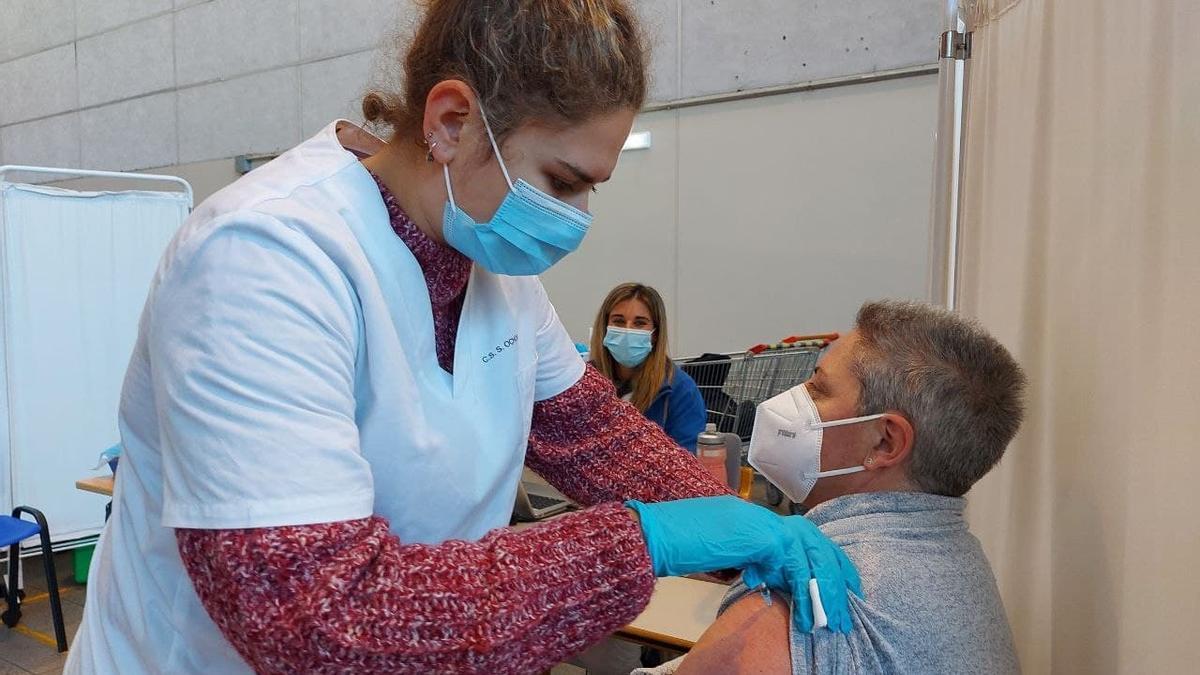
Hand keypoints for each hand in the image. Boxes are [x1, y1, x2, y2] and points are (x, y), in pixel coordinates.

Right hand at [627, 495, 860, 632]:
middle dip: (836, 579)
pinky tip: (806, 616)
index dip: (828, 564)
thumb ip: (754, 562)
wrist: (658, 532)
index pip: (807, 540)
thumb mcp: (726, 554)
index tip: (844, 589)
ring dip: (824, 591)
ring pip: (812, 556)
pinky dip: (804, 592)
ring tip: (830, 622)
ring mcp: (765, 524)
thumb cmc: (681, 542)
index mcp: (760, 521)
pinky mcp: (761, 536)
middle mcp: (767, 518)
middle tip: (846, 610)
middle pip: (818, 545)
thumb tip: (771, 580)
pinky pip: (794, 566)